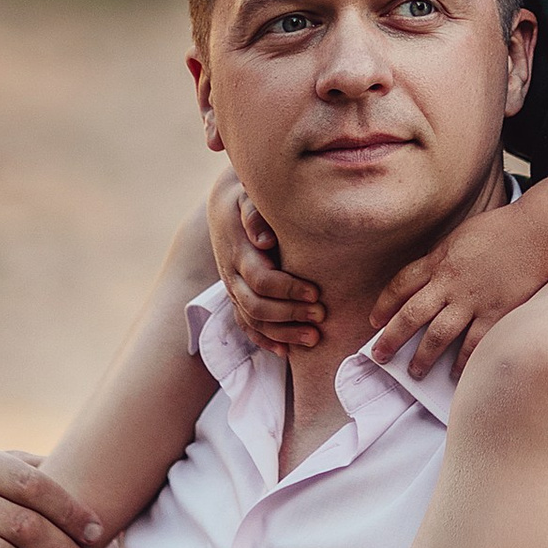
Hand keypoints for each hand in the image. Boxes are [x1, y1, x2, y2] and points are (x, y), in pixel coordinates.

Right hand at [211, 174, 322, 352]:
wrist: (225, 204)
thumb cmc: (248, 197)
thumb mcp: (249, 196)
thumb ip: (256, 214)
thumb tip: (265, 239)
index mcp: (238, 249)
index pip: (261, 280)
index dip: (288, 290)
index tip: (316, 293)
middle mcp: (231, 273)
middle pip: (256, 305)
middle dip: (289, 315)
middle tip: (321, 316)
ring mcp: (232, 288)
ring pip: (252, 320)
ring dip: (282, 333)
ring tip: (313, 339)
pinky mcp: (236, 296)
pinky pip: (245, 325)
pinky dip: (264, 340)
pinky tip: (285, 351)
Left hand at [366, 200, 547, 377]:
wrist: (537, 231)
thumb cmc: (501, 229)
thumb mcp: (459, 236)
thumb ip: (441, 258)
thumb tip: (427, 277)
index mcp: (440, 260)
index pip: (401, 285)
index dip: (384, 305)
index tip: (375, 322)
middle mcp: (450, 283)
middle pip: (411, 315)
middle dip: (392, 338)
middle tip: (380, 356)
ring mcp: (472, 300)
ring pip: (438, 335)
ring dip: (423, 357)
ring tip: (415, 372)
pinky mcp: (496, 313)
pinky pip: (473, 344)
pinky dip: (462, 362)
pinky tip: (455, 373)